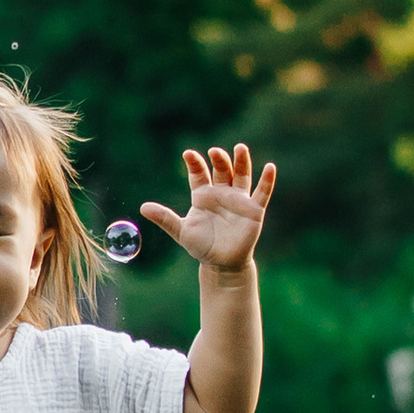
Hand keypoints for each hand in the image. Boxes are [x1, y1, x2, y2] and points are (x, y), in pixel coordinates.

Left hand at [142, 142, 275, 272]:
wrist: (222, 264)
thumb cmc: (201, 246)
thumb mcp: (181, 231)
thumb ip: (164, 218)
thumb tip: (143, 208)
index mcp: (203, 195)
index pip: (199, 173)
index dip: (194, 163)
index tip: (188, 154)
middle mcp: (221, 193)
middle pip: (221, 170)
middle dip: (218, 159)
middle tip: (214, 152)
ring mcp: (238, 200)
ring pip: (242, 175)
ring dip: (242, 161)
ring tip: (240, 148)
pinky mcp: (253, 210)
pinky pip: (262, 193)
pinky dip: (267, 180)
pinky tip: (270, 167)